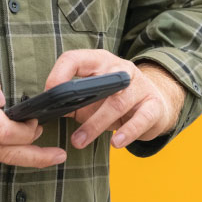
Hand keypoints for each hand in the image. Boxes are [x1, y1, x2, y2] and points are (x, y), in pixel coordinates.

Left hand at [43, 50, 185, 149]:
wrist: (155, 105)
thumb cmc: (116, 101)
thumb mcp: (93, 97)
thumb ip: (72, 101)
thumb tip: (46, 110)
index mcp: (99, 62)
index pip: (75, 58)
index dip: (59, 73)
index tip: (49, 93)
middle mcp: (120, 70)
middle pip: (98, 82)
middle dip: (79, 104)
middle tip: (61, 122)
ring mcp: (139, 86)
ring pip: (117, 103)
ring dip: (96, 124)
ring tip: (79, 141)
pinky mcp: (153, 105)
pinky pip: (141, 119)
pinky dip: (128, 132)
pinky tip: (116, 143)